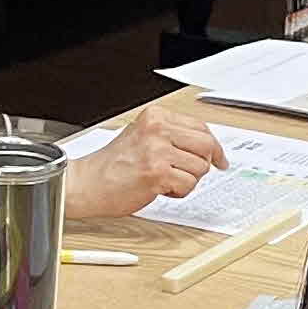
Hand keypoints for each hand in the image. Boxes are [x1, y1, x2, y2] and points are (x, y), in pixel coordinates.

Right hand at [61, 100, 228, 220]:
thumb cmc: (113, 165)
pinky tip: (160, 189)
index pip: (200, 127)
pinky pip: (188, 185)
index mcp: (156, 116)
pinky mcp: (157, 173)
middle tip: (193, 173)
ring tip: (165, 180)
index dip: (213, 146)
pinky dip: (178, 192)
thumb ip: (171, 136)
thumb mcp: (143, 136)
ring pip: (200, 168)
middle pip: (207, 145)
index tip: (219, 158)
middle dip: (205, 163)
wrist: (87, 183)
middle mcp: (157, 129)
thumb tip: (206, 146)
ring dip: (187, 180)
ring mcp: (157, 150)